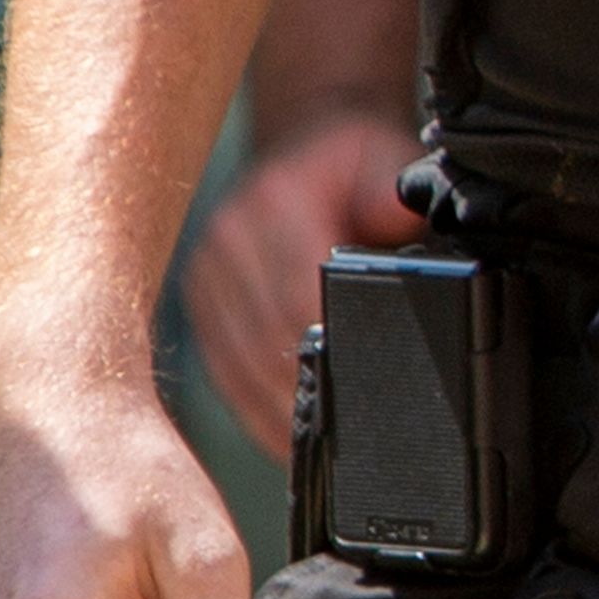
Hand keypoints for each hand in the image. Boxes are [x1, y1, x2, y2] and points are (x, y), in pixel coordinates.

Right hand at [186, 110, 417, 457]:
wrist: (301, 145)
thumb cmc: (351, 160)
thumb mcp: (386, 156)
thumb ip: (394, 187)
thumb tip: (401, 218)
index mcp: (272, 202)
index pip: (296, 296)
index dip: (328, 351)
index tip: (365, 396)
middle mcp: (226, 241)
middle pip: (265, 345)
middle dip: (307, 398)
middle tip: (355, 445)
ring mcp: (203, 277)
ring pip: (239, 368)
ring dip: (278, 416)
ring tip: (325, 453)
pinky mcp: (197, 307)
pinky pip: (222, 372)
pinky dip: (255, 411)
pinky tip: (285, 440)